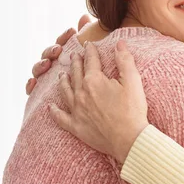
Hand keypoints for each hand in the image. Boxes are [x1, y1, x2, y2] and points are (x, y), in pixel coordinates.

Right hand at [26, 15, 91, 94]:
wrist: (96, 105)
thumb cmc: (93, 77)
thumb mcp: (92, 57)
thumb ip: (87, 34)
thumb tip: (84, 16)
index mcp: (67, 55)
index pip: (62, 42)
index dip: (65, 36)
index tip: (72, 31)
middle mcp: (56, 65)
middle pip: (48, 54)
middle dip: (51, 50)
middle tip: (59, 50)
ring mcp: (48, 79)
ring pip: (38, 69)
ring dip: (40, 65)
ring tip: (47, 65)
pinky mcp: (43, 94)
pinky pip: (32, 89)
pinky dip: (30, 85)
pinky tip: (33, 83)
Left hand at [50, 40, 148, 163]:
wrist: (129, 139)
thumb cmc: (133, 110)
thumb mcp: (133, 82)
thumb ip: (125, 61)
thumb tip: (120, 44)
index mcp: (94, 81)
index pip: (90, 61)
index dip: (90, 51)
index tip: (88, 45)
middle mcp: (81, 93)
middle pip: (76, 74)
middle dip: (75, 62)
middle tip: (74, 55)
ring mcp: (77, 110)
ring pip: (65, 91)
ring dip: (63, 81)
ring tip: (62, 74)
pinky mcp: (76, 126)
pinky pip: (61, 117)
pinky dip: (54, 111)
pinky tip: (51, 107)